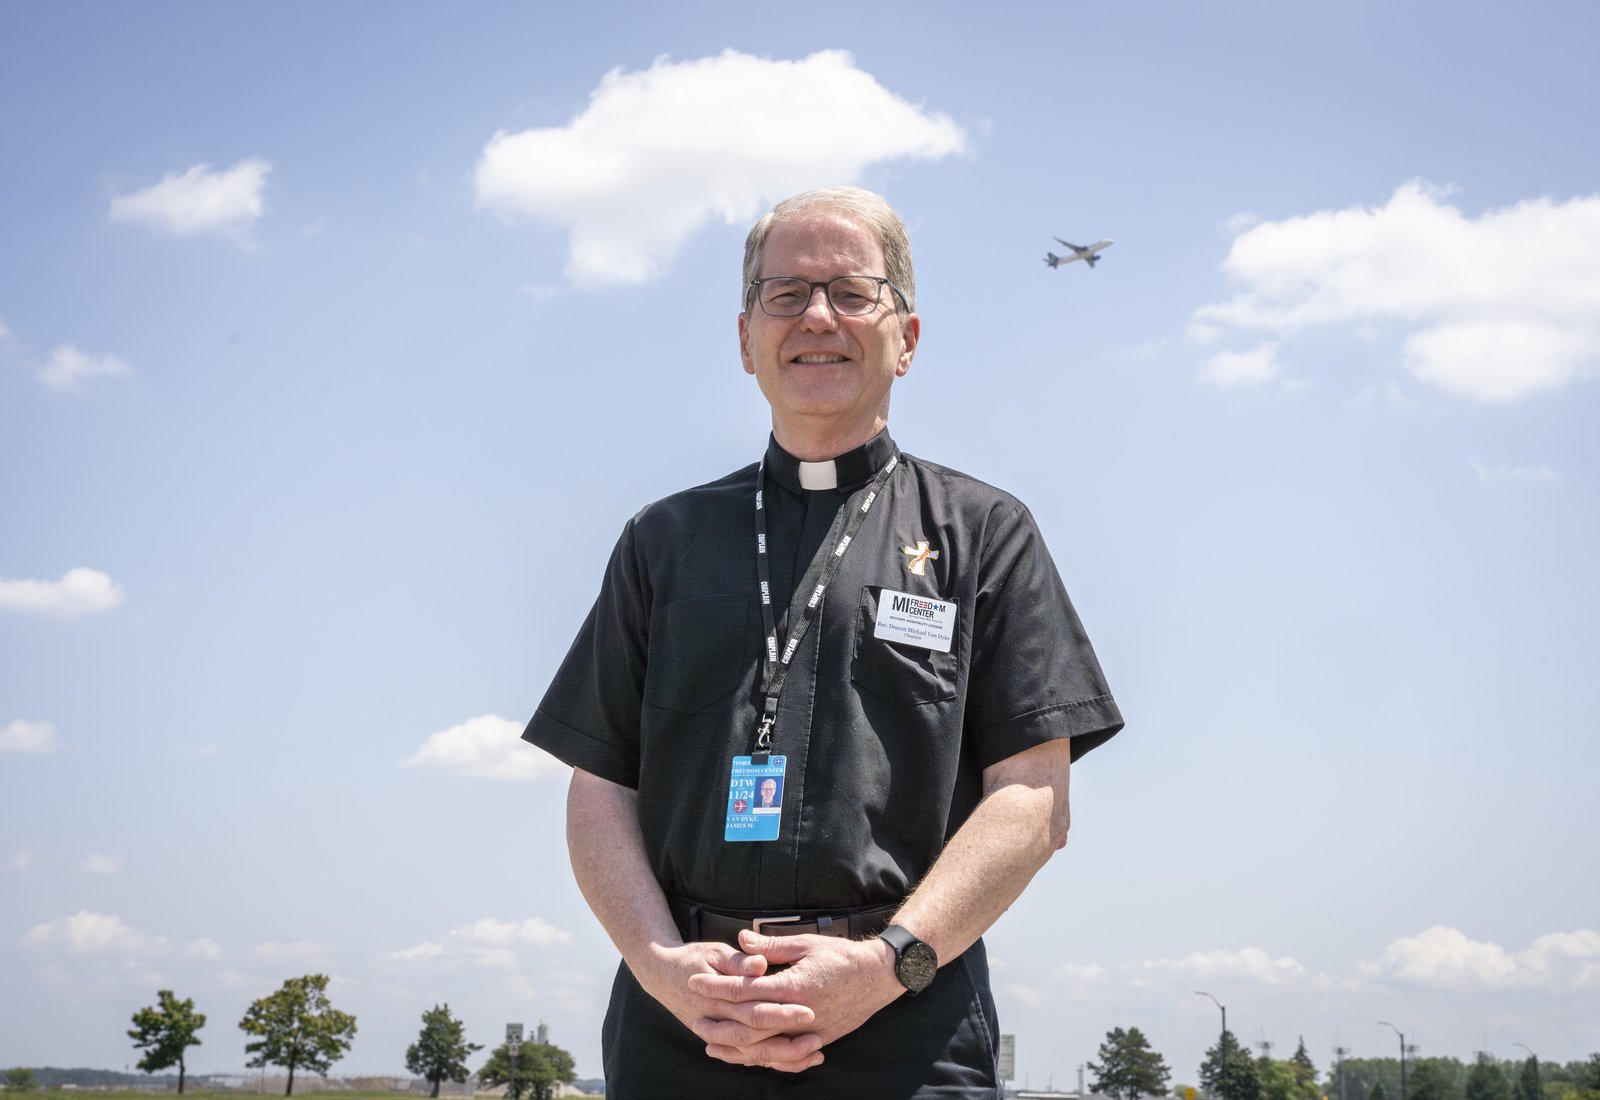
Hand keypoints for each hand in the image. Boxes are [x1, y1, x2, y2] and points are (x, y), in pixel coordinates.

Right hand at [635, 940, 824, 1071]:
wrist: (660, 975)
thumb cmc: (692, 959)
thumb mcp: (713, 952)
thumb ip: (738, 960)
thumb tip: (760, 964)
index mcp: (716, 997)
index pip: (753, 1008)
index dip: (780, 1011)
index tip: (808, 1010)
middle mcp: (716, 1020)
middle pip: (756, 1037)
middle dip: (788, 1040)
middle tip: (818, 1038)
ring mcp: (718, 1034)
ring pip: (752, 1054)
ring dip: (784, 1057)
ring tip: (816, 1052)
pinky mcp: (722, 1040)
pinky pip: (748, 1057)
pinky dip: (772, 1061)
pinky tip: (798, 1060)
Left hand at [686, 931, 904, 1068]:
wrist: (878, 978)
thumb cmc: (842, 956)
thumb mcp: (806, 944)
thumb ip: (771, 946)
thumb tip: (741, 939)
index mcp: (794, 986)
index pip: (745, 990)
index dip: (717, 987)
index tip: (695, 982)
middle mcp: (799, 1014)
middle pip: (748, 1026)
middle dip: (719, 1022)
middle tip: (694, 1018)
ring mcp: (808, 1032)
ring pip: (763, 1048)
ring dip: (734, 1046)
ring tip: (710, 1042)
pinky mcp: (816, 1041)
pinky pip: (782, 1056)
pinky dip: (760, 1058)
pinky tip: (744, 1055)